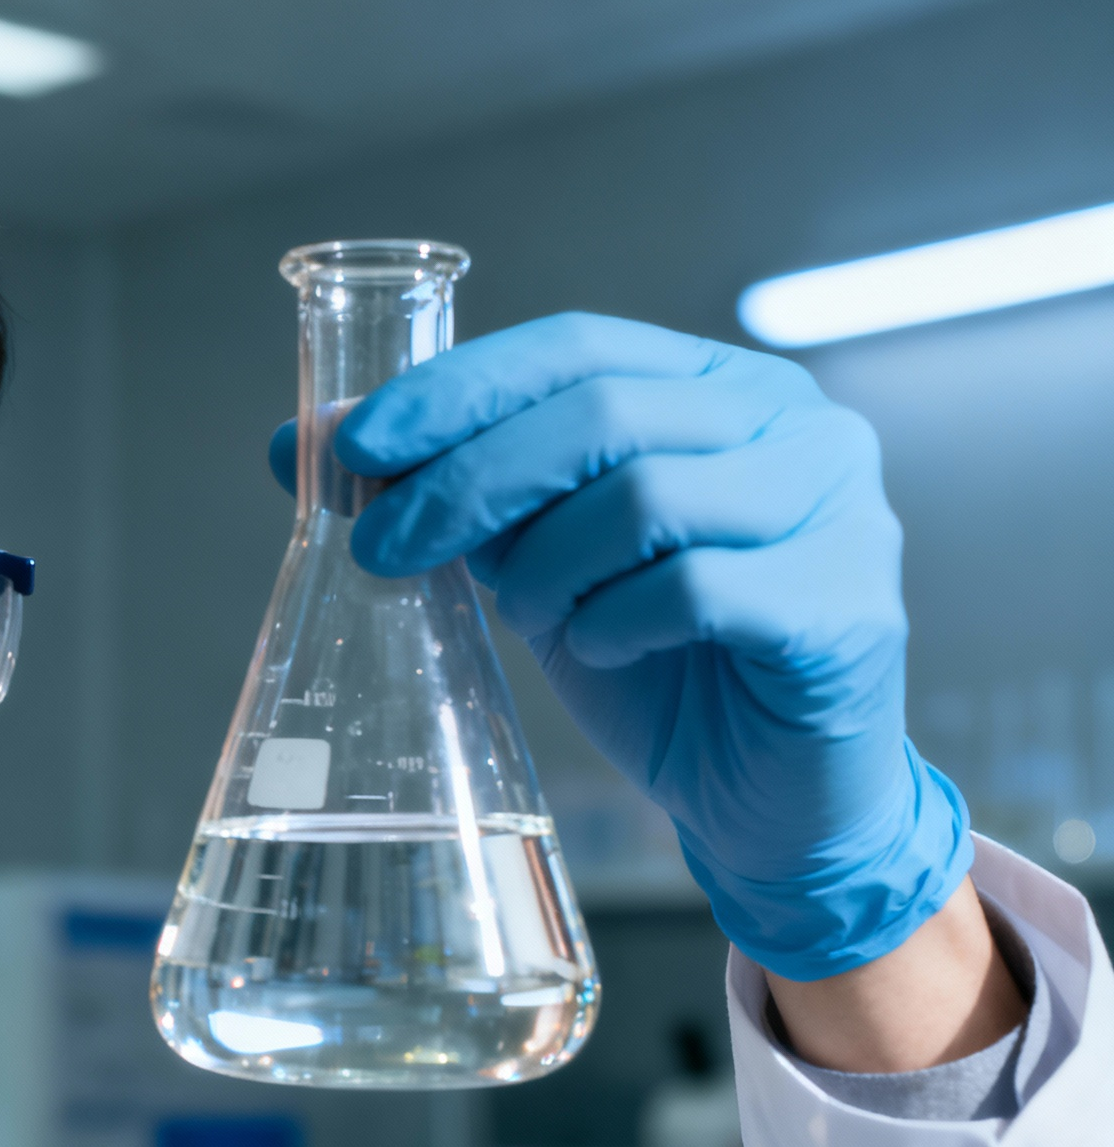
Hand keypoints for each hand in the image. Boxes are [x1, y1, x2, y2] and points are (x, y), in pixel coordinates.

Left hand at [270, 311, 969, 980]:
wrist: (765, 800)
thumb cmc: (655, 666)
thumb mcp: (532, 568)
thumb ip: (443, 497)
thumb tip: (299, 443)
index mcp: (719, 390)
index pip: (576, 346)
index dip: (459, 389)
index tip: (356, 447)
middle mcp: (794, 427)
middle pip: (601, 413)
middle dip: (467, 480)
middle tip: (383, 548)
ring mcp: (838, 512)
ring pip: (644, 496)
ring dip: (546, 564)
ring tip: (526, 613)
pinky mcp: (846, 608)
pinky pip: (696, 589)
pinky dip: (617, 622)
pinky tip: (601, 647)